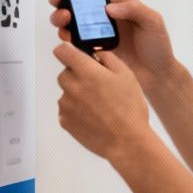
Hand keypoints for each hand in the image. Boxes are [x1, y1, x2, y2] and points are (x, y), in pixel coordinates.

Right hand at [47, 0, 177, 87]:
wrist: (155, 75)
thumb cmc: (157, 46)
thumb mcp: (153, 21)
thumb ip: (134, 9)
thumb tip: (109, 7)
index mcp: (118, 2)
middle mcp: (102, 15)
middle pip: (75, 0)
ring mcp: (94, 32)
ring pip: (69, 19)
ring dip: (60, 14)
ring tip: (65, 16)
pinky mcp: (90, 49)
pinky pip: (71, 40)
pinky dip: (64, 35)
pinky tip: (67, 35)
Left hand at [53, 44, 152, 161]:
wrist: (126, 141)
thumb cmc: (129, 109)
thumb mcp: (127, 75)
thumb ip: (108, 58)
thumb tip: (97, 53)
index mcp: (87, 72)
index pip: (62, 51)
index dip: (68, 51)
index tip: (74, 55)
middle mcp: (72, 86)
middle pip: (65, 73)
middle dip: (78, 75)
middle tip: (97, 86)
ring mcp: (66, 105)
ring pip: (67, 92)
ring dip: (78, 94)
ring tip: (99, 105)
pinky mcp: (65, 120)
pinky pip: (67, 109)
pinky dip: (77, 110)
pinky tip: (94, 116)